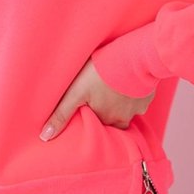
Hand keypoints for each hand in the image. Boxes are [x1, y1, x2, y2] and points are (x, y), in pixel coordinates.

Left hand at [39, 58, 154, 140]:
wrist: (134, 57)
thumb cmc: (102, 73)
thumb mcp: (76, 92)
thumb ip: (61, 114)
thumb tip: (45, 137)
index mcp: (105, 119)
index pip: (97, 127)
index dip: (91, 120)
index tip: (86, 113)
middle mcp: (124, 118)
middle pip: (112, 121)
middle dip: (105, 114)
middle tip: (98, 100)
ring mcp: (138, 108)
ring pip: (126, 111)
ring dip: (119, 104)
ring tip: (112, 92)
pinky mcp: (148, 96)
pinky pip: (139, 100)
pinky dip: (133, 95)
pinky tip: (127, 84)